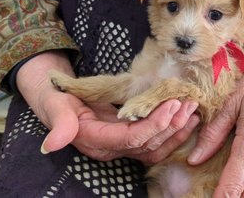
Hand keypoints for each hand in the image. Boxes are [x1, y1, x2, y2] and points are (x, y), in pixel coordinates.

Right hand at [17, 50, 199, 163]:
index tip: (172, 104)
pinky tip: (187, 116)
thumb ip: (59, 124)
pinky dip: (173, 130)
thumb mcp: (54, 106)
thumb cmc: (56, 98)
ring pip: (156, 146)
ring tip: (193, 109)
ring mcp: (122, 144)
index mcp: (96, 141)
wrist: (57, 96)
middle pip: (148, 144)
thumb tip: (50, 146)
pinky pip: (155, 141)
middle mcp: (112, 148)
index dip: (153, 124)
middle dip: (171, 125)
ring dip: (177, 129)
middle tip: (189, 104)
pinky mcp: (129, 137)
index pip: (131, 138)